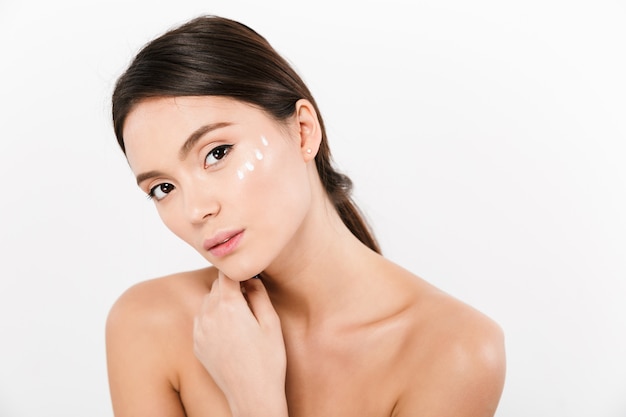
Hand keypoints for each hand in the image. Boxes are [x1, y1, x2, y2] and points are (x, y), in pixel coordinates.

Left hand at [193, 271, 287, 416]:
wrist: (252, 395)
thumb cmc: (267, 361)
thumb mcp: (271, 323)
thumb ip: (259, 294)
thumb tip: (251, 278)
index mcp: (229, 306)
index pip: (227, 274)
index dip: (239, 272)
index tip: (249, 276)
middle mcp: (210, 315)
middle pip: (216, 286)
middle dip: (231, 287)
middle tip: (249, 298)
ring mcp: (200, 331)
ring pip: (207, 302)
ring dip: (220, 302)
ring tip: (240, 316)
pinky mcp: (197, 345)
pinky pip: (201, 320)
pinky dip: (212, 318)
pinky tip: (229, 331)